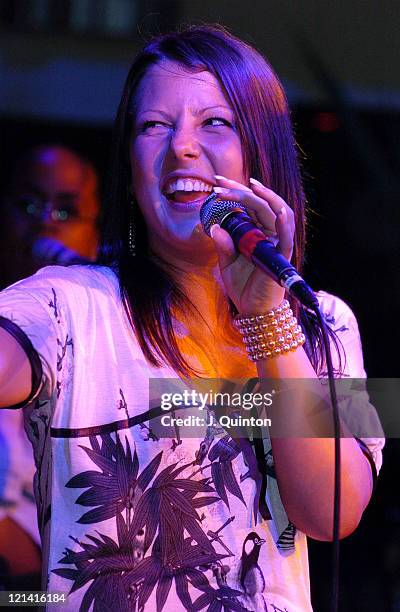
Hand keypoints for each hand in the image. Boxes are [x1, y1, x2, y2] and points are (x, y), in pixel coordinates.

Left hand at [210, 175, 294, 313]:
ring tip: (249, 186)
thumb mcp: (227, 263)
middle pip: (261, 204)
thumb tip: (213, 226)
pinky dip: (284, 224)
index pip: (250, 205)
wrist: (253, 310)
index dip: (235, 192)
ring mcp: (278, 243)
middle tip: (221, 183)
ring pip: (279, 212)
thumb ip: (222, 245)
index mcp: (258, 233)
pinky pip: (287, 238)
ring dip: (265, 198)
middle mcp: (270, 234)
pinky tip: (277, 211)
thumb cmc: (242, 286)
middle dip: (241, 190)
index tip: (217, 184)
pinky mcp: (282, 257)